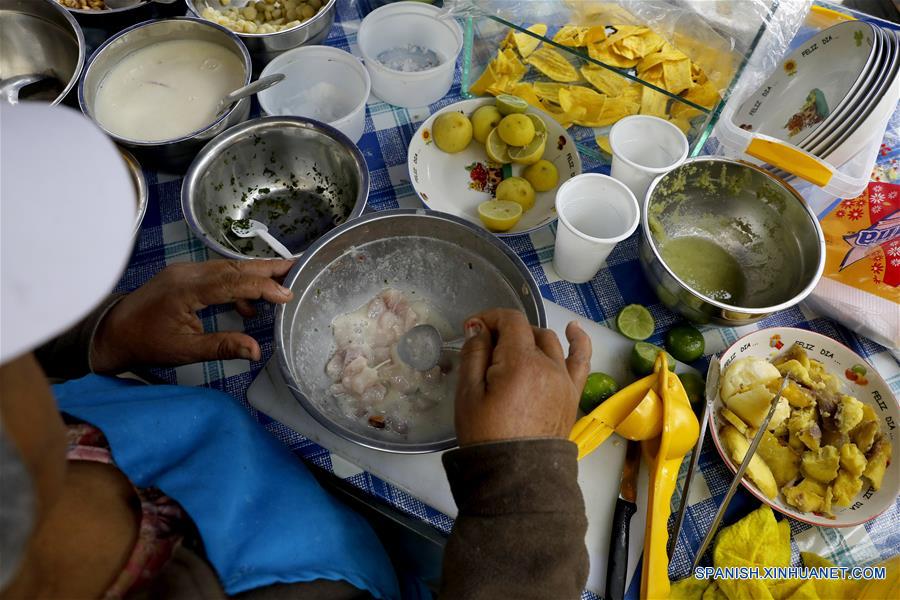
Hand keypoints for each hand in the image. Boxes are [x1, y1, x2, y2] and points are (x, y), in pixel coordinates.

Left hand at [90, 260, 293, 372]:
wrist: (112, 332)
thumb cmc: (145, 343)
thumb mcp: (184, 351)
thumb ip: (222, 347)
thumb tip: (256, 351)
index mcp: (186, 289)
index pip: (233, 282)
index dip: (263, 287)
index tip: (288, 295)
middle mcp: (188, 273)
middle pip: (235, 266)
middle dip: (269, 268)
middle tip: (300, 266)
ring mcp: (186, 271)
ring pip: (229, 267)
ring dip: (257, 274)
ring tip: (285, 280)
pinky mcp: (186, 276)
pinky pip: (219, 274)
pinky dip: (240, 284)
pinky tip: (250, 305)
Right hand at [455, 308, 591, 445]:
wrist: (515, 475)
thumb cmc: (486, 435)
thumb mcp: (468, 393)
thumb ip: (474, 354)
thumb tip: (479, 329)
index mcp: (521, 362)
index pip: (511, 320)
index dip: (490, 318)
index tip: (472, 329)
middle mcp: (549, 365)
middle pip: (528, 331)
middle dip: (505, 332)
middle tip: (484, 351)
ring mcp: (564, 379)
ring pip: (550, 342)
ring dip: (529, 339)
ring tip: (511, 350)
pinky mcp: (572, 394)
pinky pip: (581, 360)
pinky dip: (579, 342)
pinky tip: (573, 329)